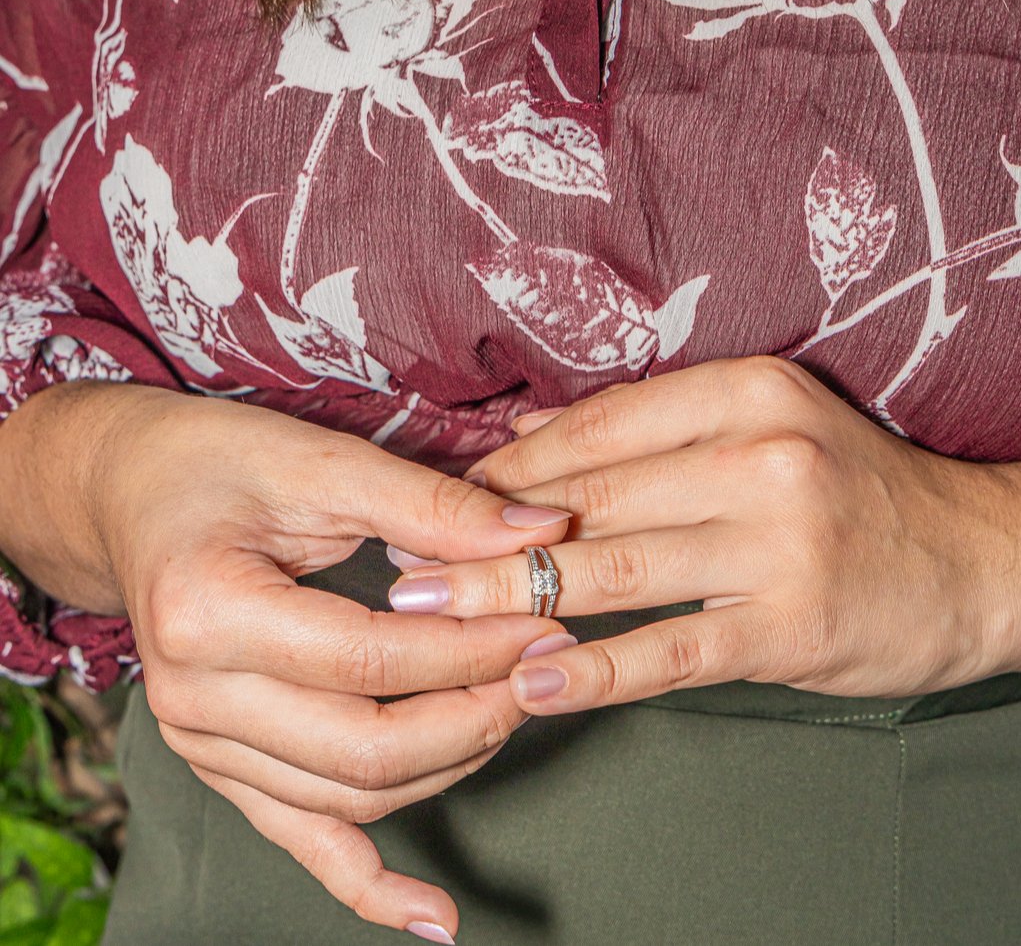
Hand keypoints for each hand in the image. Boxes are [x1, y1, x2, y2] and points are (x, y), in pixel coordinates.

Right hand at [0, 382, 571, 938]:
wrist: (132, 493)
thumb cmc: (217, 463)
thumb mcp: (323, 463)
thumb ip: (432, 506)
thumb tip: (542, 536)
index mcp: (209, 614)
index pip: (372, 660)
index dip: (473, 649)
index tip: (546, 619)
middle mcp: (194, 696)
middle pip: (366, 746)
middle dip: (477, 711)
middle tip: (545, 662)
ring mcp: (203, 743)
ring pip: (352, 795)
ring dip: (451, 762)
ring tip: (516, 705)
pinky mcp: (224, 761)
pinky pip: (300, 837)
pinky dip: (368, 883)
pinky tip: (434, 919)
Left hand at [386, 357, 1020, 713]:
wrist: (975, 558)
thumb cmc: (852, 492)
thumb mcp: (762, 428)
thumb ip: (648, 431)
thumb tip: (527, 439)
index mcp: (744, 392)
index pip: (597, 427)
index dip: (505, 469)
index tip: (437, 499)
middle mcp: (759, 454)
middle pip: (592, 496)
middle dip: (485, 535)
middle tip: (405, 565)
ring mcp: (778, 540)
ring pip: (615, 568)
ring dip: (512, 595)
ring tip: (434, 617)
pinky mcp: (790, 625)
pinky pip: (669, 648)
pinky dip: (591, 667)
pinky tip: (530, 681)